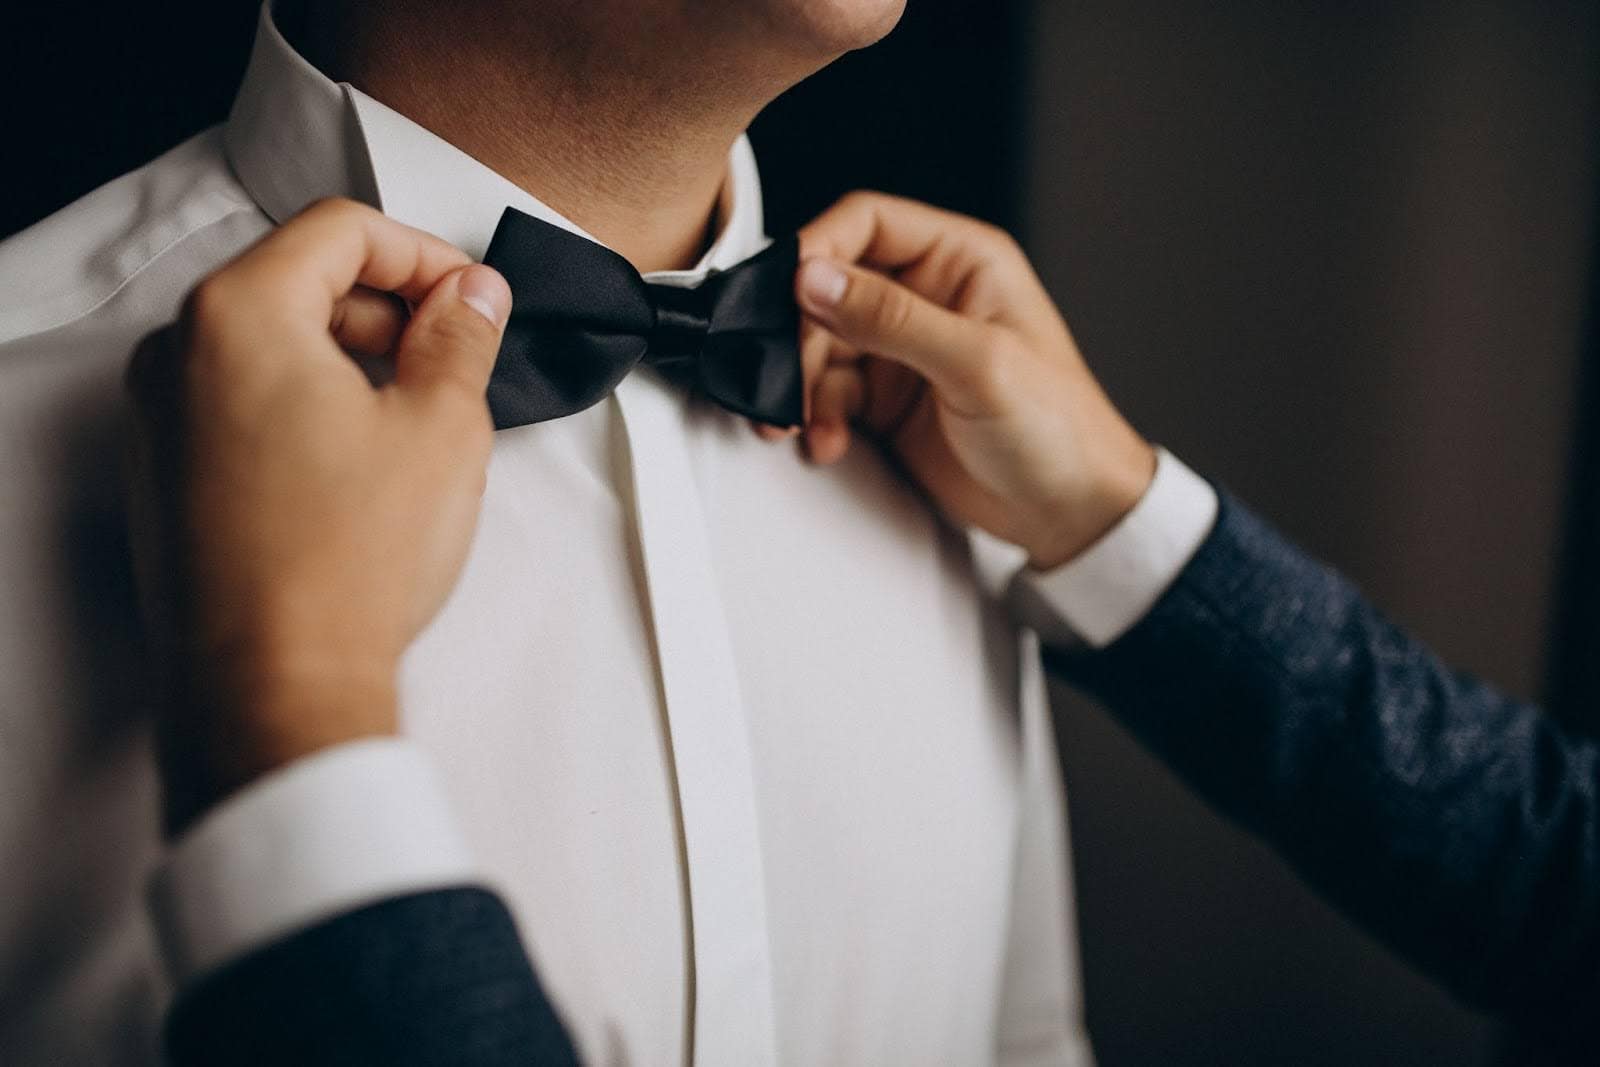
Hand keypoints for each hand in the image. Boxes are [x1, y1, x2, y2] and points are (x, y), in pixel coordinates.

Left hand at [125, 198, 511, 831]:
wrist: (272, 688)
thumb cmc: (346, 564)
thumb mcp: (442, 428)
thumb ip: (460, 337)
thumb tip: (471, 295)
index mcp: (238, 315)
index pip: (340, 230)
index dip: (424, 254)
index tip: (470, 299)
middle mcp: (177, 354)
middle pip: (298, 279)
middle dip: (389, 307)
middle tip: (456, 357)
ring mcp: (159, 418)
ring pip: (268, 344)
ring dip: (350, 357)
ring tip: (415, 419)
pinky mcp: (164, 477)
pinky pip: (240, 403)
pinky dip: (306, 404)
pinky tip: (362, 466)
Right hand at [786, 191, 1155, 569]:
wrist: (1072, 514)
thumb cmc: (1058, 429)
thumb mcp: (975, 364)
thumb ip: (891, 318)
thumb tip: (814, 277)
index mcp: (961, 261)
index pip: (867, 223)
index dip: (817, 249)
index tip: (784, 291)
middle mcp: (928, 296)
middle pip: (829, 288)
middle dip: (797, 334)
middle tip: (783, 377)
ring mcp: (905, 350)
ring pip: (820, 345)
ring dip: (799, 386)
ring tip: (796, 424)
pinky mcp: (889, 400)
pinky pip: (830, 394)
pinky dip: (817, 419)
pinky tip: (826, 444)